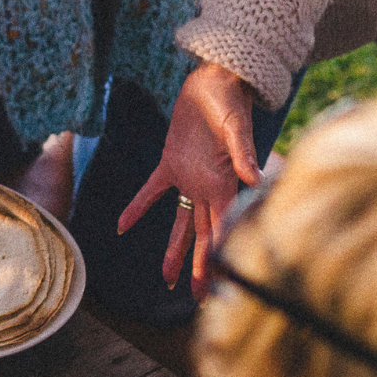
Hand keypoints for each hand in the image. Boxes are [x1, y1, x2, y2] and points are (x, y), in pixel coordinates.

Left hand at [116, 63, 259, 298]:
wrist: (215, 79)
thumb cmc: (231, 100)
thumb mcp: (237, 125)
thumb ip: (243, 152)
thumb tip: (254, 179)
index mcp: (224, 183)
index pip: (220, 227)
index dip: (217, 255)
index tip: (214, 282)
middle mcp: (208, 186)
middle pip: (203, 234)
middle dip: (200, 265)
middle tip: (195, 296)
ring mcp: (189, 177)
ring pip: (181, 223)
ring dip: (174, 249)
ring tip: (167, 278)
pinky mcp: (171, 162)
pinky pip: (152, 190)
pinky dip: (138, 207)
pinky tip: (121, 226)